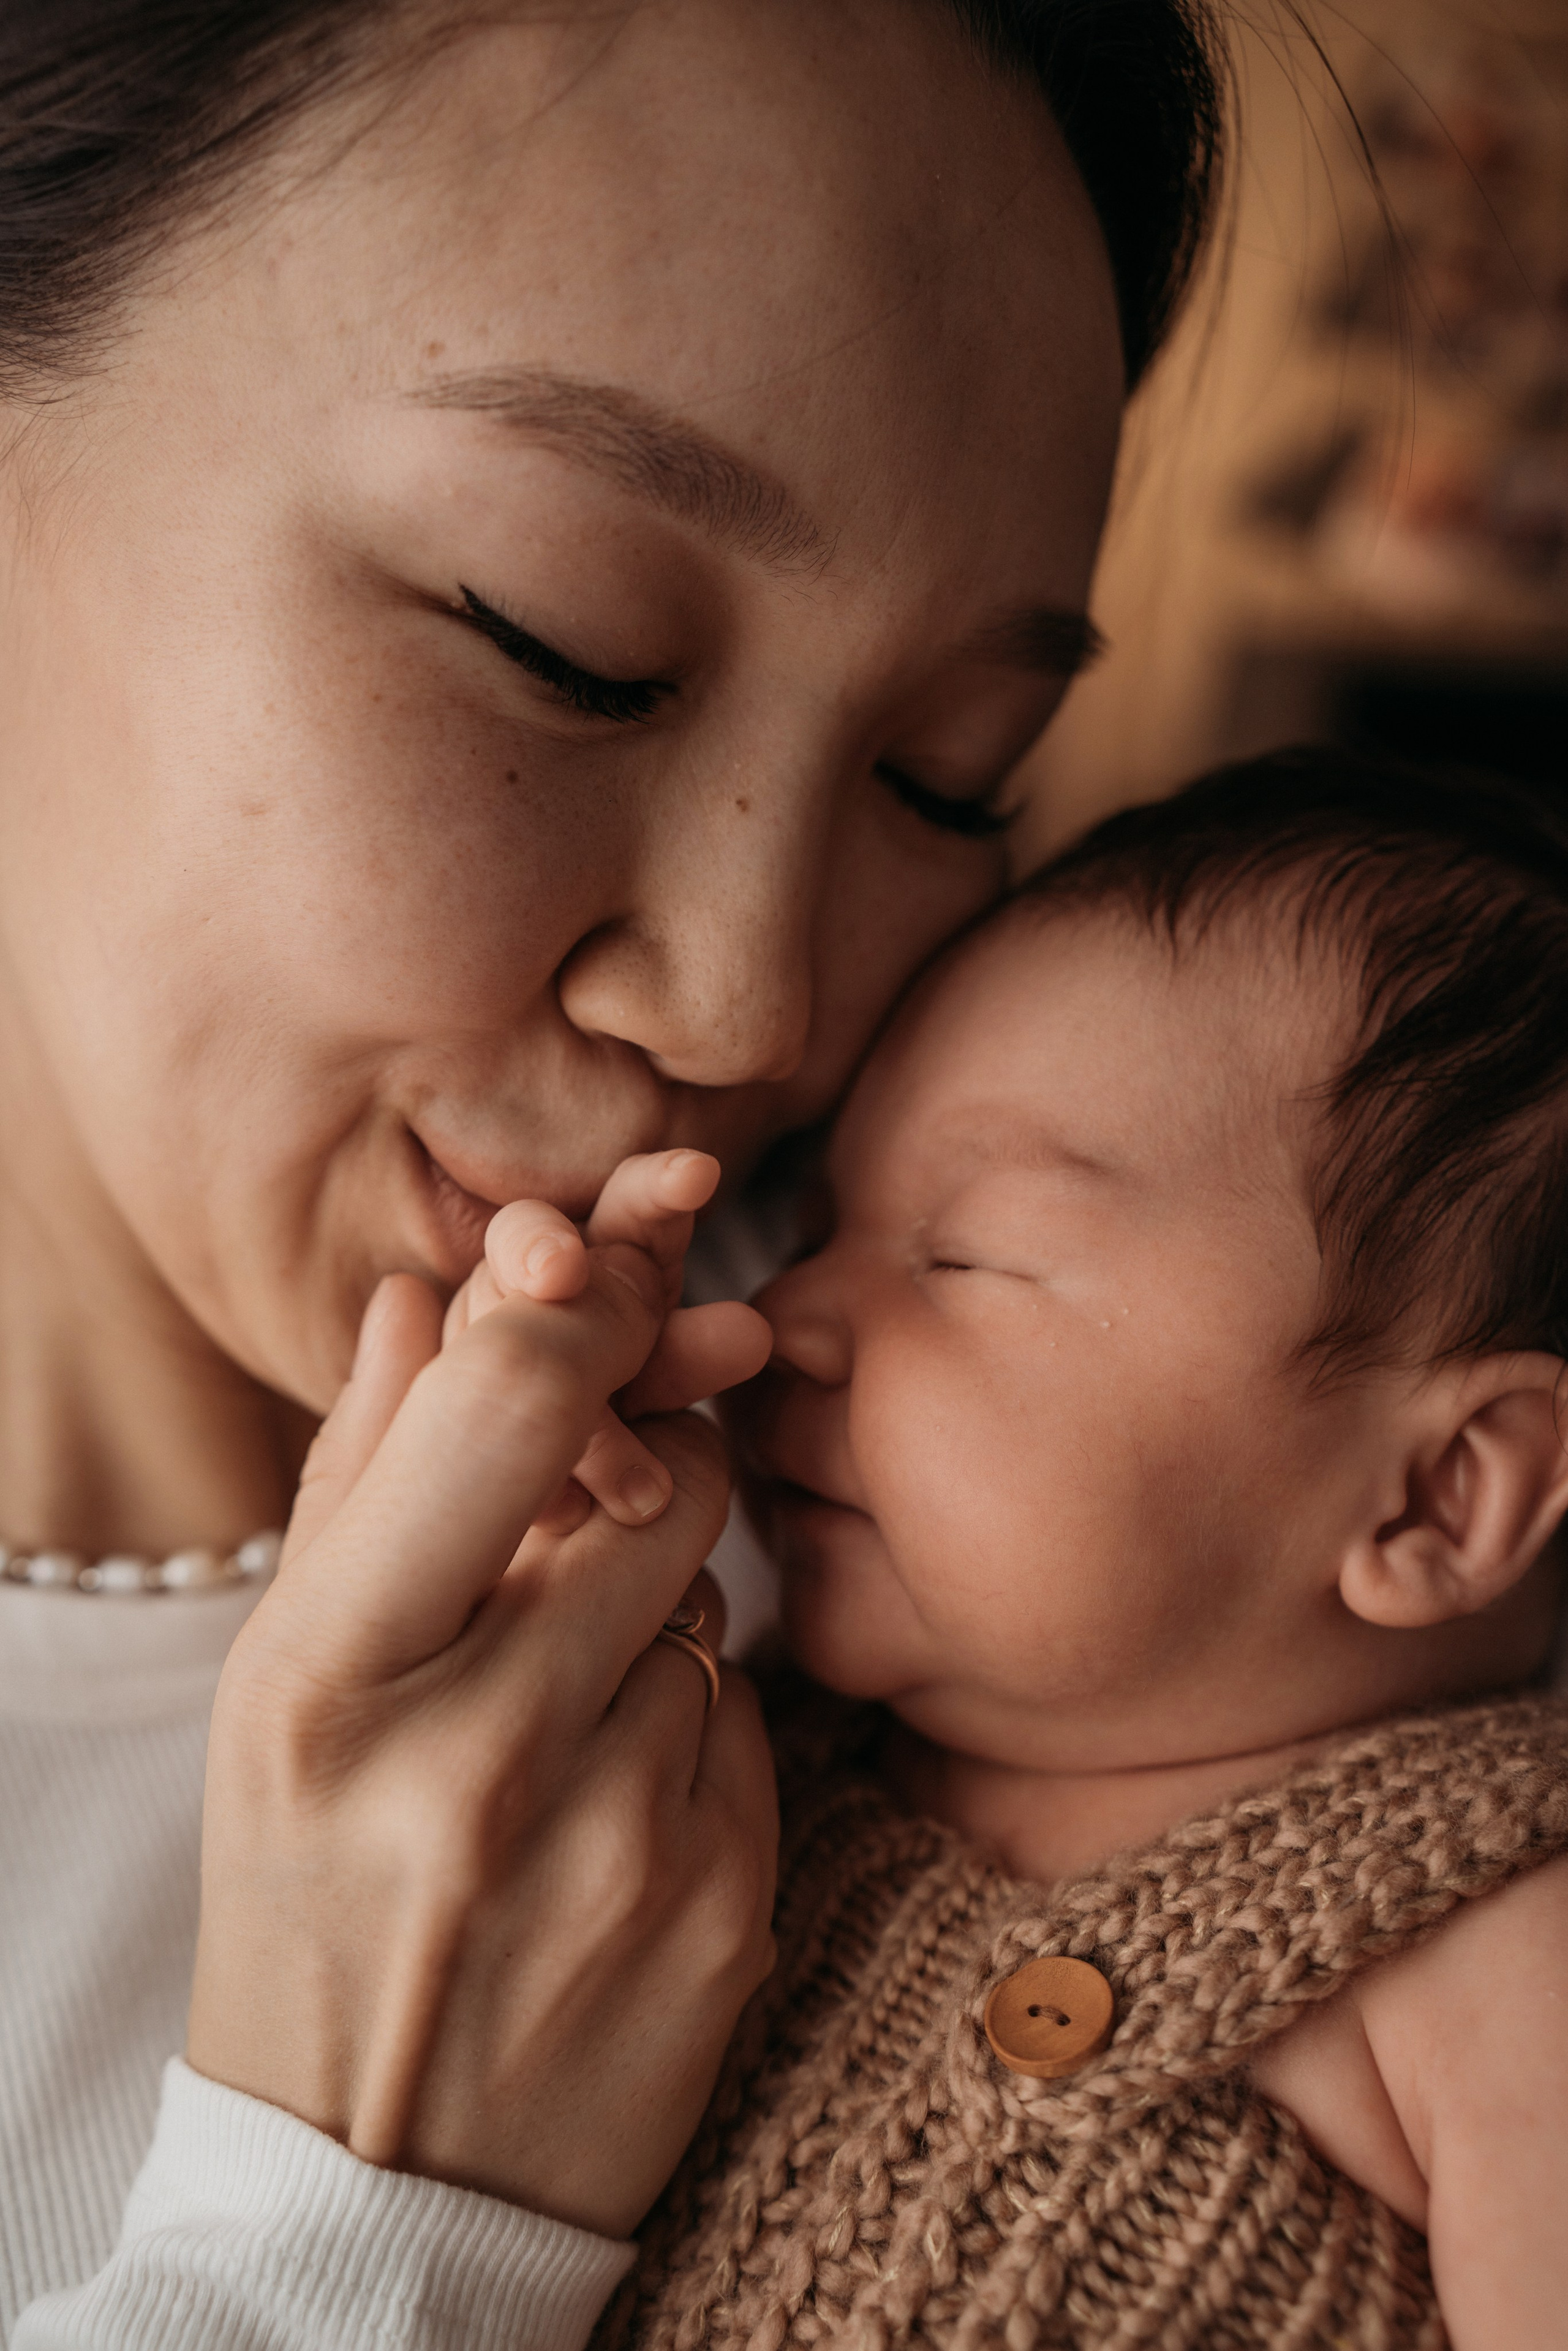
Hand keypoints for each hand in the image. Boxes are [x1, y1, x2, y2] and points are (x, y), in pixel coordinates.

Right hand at [188, 1206, 778, 2235]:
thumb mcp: (281, 1693)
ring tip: (559, 1731)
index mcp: (335, 1682)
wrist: (375, 2191)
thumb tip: (423, 1296)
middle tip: (589, 1532)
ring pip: (714, 1611)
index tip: (602, 1309)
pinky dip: (692, 1742)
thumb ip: (357, 1478)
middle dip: (646, 1481)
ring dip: (655, 1633)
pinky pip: (750, 1730)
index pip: (511, 1408)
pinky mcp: (728, 1912)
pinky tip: (609, 1820)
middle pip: (667, 1490)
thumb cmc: (308, 1898)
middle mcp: (483, 1757)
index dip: (583, 1326)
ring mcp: (622, 1844)